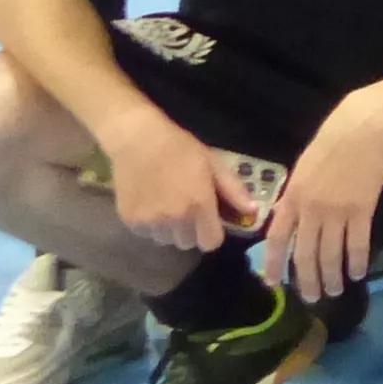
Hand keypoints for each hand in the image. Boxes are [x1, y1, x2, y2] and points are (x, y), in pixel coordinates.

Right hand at [105, 112, 250, 253]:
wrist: (137, 139)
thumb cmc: (179, 148)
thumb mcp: (213, 163)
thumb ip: (233, 190)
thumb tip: (252, 211)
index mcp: (199, 206)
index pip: (210, 243)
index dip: (212, 233)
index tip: (208, 220)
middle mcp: (175, 220)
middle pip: (187, 243)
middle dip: (190, 231)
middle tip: (185, 209)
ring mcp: (150, 222)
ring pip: (165, 240)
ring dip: (169, 229)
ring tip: (165, 205)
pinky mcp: (129, 220)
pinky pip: (145, 233)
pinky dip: (149, 225)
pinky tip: (149, 203)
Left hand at [264, 99, 382, 302]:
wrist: (361, 127)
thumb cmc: (330, 143)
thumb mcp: (302, 169)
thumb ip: (293, 197)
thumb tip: (284, 218)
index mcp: (293, 198)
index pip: (278, 239)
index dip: (274, 264)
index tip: (273, 284)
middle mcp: (311, 210)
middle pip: (305, 254)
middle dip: (307, 280)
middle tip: (312, 298)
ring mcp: (337, 211)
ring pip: (331, 254)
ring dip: (332, 277)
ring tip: (336, 290)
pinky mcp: (362, 210)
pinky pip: (358, 244)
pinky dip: (358, 262)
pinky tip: (359, 273)